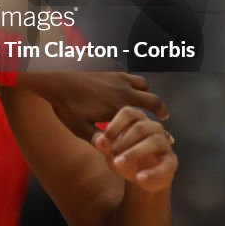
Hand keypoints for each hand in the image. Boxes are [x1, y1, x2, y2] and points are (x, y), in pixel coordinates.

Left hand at [17, 72, 168, 141]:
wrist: (56, 78)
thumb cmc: (67, 106)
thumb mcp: (79, 128)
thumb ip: (96, 140)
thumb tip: (110, 154)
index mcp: (119, 110)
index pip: (146, 123)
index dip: (159, 132)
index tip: (168, 139)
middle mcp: (124, 93)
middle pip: (154, 100)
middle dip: (161, 110)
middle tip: (163, 117)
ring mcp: (119, 80)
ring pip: (145, 86)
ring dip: (148, 95)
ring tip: (148, 103)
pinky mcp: (113, 71)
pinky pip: (132, 77)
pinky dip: (137, 84)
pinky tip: (131, 90)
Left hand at [92, 106, 177, 192]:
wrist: (139, 177)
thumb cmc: (122, 155)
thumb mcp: (110, 151)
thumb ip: (104, 145)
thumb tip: (99, 141)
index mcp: (136, 120)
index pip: (128, 113)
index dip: (116, 124)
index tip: (105, 137)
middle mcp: (153, 127)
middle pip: (140, 126)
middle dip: (124, 140)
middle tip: (111, 152)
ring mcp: (164, 143)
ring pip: (153, 141)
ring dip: (134, 153)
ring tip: (118, 163)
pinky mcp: (172, 161)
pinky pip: (165, 165)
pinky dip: (151, 172)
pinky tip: (138, 178)